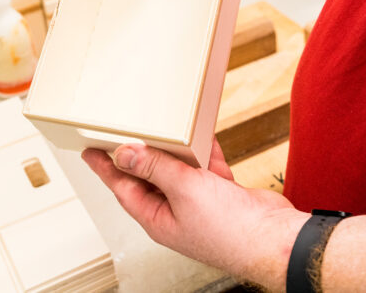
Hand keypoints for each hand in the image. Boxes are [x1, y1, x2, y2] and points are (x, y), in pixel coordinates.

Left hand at [82, 140, 308, 289]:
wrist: (276, 239)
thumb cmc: (230, 229)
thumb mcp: (183, 189)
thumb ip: (154, 168)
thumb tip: (124, 153)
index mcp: (158, 218)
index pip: (123, 187)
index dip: (106, 167)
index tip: (90, 150)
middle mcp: (175, 212)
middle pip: (149, 177)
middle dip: (139, 153)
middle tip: (123, 129)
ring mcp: (199, 204)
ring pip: (179, 171)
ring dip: (174, 149)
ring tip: (163, 126)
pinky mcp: (222, 196)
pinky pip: (207, 168)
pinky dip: (205, 152)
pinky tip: (203, 135)